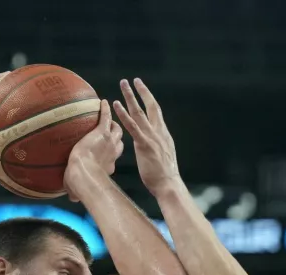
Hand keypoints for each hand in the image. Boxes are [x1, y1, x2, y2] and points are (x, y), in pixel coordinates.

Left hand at [64, 100, 124, 201]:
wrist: (84, 174)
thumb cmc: (80, 184)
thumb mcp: (78, 189)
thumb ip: (75, 192)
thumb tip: (72, 198)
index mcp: (108, 166)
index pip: (112, 159)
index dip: (109, 156)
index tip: (105, 154)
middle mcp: (112, 154)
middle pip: (119, 143)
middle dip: (116, 138)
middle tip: (112, 132)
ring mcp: (109, 142)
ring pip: (118, 130)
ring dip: (114, 123)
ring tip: (110, 117)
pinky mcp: (103, 133)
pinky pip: (106, 117)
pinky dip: (105, 110)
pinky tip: (103, 102)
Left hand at [113, 79, 180, 197]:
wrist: (168, 184)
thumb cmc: (163, 175)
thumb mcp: (161, 156)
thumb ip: (155, 146)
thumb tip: (150, 145)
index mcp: (163, 133)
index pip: (156, 111)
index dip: (149, 98)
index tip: (142, 88)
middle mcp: (158, 131)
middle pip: (150, 106)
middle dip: (141, 91)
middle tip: (132, 80)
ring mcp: (152, 137)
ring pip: (139, 112)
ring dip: (130, 96)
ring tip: (123, 84)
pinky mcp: (144, 144)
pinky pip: (132, 126)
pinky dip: (123, 114)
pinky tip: (116, 105)